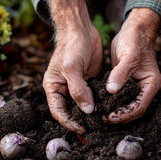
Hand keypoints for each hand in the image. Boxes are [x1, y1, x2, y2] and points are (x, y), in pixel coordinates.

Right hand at [43, 0, 101, 134]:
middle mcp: (63, 88)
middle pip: (70, 111)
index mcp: (53, 87)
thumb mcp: (72, 68)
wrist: (81, 28)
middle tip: (94, 130)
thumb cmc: (71, 46)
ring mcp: (77, 85)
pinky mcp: (89, 81)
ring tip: (101, 123)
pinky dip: (98, 104)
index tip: (83, 129)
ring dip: (90, 115)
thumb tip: (87, 111)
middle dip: (80, 121)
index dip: (69, 122)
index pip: (58, 112)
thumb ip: (78, 90)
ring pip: (82, 105)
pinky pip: (93, 97)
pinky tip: (107, 110)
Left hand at [104, 8, 160, 123]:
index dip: (125, 114)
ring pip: (126, 106)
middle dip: (119, 116)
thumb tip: (111, 91)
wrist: (134, 29)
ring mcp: (137, 86)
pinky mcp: (128, 83)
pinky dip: (111, 102)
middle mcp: (146, 88)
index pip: (139, 106)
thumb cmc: (135, 40)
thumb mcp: (128, 56)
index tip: (110, 116)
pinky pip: (120, 97)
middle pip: (133, 110)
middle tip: (101, 119)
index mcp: (151, 84)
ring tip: (99, 116)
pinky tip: (100, 105)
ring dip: (114, 111)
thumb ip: (120, 74)